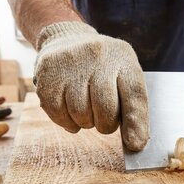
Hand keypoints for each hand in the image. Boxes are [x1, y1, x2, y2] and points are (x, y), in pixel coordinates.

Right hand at [34, 21, 148, 150]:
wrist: (68, 39)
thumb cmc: (104, 69)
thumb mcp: (124, 76)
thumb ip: (132, 107)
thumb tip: (134, 144)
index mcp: (123, 58)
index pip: (134, 94)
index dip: (136, 123)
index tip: (135, 144)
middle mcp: (98, 56)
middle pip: (105, 108)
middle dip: (106, 124)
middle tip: (104, 121)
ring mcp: (70, 63)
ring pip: (80, 113)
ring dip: (85, 122)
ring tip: (86, 109)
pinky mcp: (47, 73)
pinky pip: (57, 113)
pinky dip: (66, 122)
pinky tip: (70, 111)